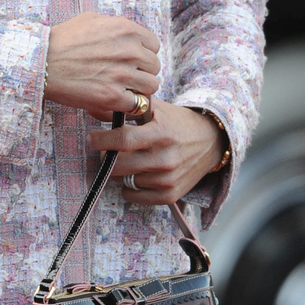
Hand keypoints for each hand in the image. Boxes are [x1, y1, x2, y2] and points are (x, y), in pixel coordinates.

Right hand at [44, 12, 160, 120]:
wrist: (42, 63)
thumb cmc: (62, 40)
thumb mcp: (91, 19)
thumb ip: (114, 24)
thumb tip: (126, 32)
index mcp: (126, 30)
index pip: (154, 45)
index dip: (144, 54)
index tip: (133, 61)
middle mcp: (129, 51)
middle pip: (154, 66)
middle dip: (142, 72)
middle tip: (126, 76)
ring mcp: (123, 74)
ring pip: (151, 86)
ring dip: (139, 89)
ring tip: (123, 89)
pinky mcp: (114, 97)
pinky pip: (138, 104)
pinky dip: (129, 105)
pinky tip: (116, 100)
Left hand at [89, 101, 224, 204]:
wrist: (210, 141)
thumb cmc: (177, 123)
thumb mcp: (157, 108)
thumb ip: (128, 108)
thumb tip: (95, 108)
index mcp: (161, 133)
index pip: (124, 140)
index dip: (103, 140)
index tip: (94, 138)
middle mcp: (165, 159)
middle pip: (120, 165)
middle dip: (107, 157)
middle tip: (106, 150)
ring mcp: (168, 179)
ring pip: (124, 180)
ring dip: (120, 171)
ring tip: (129, 160)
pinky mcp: (170, 195)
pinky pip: (134, 196)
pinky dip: (129, 188)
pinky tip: (135, 175)